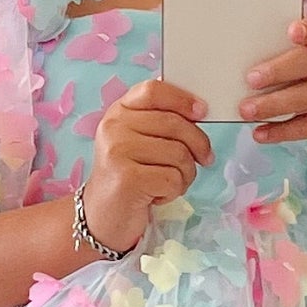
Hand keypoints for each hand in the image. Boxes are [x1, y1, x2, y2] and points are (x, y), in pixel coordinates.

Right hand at [85, 79, 213, 250]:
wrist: (102, 216)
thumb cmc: (129, 176)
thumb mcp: (138, 141)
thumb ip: (161, 121)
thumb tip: (200, 109)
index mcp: (118, 112)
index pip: (153, 90)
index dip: (182, 98)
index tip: (201, 112)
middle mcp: (114, 128)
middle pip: (175, 124)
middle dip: (198, 145)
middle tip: (204, 159)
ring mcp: (118, 152)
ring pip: (179, 154)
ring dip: (186, 174)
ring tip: (170, 182)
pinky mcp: (127, 179)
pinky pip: (173, 179)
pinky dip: (174, 192)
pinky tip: (157, 195)